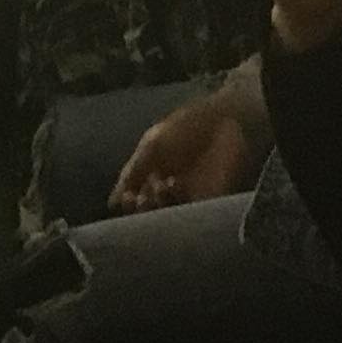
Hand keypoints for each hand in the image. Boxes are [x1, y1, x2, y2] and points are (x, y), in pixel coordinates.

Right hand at [111, 89, 261, 211]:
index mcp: (156, 166)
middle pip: (149, 206)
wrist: (230, 124)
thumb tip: (112, 203)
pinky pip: (189, 218)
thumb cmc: (188, 127)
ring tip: (159, 193)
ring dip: (158, 210)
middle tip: (140, 201)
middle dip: (141, 207)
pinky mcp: (210, 203)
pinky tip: (174, 199)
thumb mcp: (152, 144)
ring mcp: (191, 194)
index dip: (128, 199)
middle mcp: (171, 182)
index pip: (135, 192)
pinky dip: (178, 216)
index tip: (125, 200)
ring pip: (167, 214)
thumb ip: (131, 173)